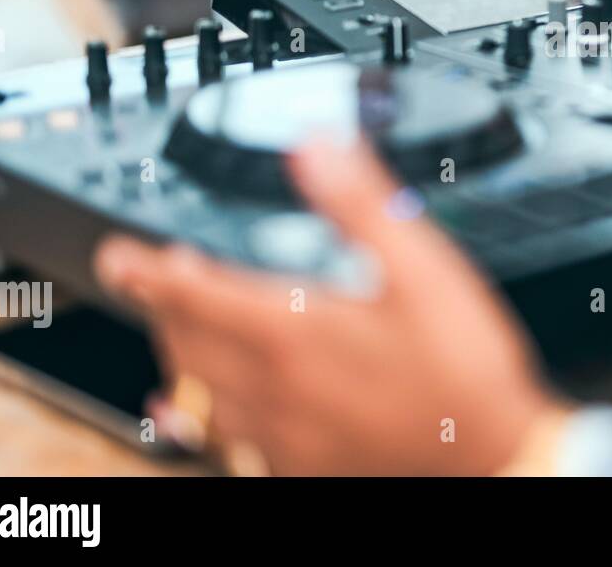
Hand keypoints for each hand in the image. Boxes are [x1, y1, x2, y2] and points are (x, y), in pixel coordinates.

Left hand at [94, 138, 567, 475]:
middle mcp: (275, 386)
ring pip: (197, 393)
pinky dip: (197, 417)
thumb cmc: (462, 367)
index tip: (119, 256)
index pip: (194, 292)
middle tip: (158, 278)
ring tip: (175, 331)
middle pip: (186, 342)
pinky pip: (224, 442)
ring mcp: (282, 434)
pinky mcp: (301, 464)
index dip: (148, 269)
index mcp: (296, 330)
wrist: (492, 454)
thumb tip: (316, 147)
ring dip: (177, 355)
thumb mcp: (425, 266)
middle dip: (164, 305)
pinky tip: (194, 415)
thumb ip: (362, 203)